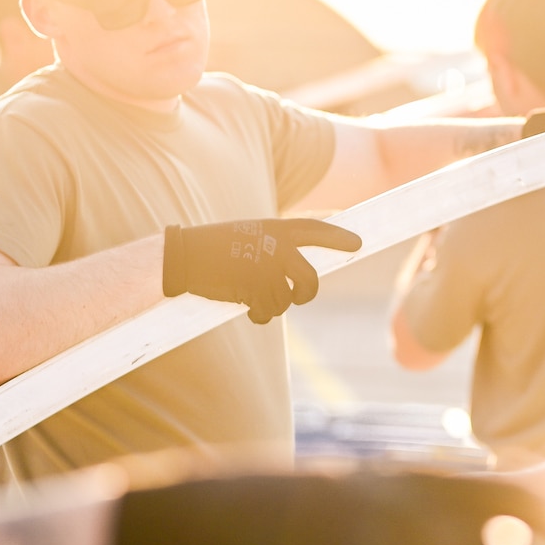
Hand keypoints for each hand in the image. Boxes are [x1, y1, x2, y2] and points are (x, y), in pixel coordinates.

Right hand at [162, 219, 361, 323]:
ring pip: (286, 301)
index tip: (357, 243)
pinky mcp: (257, 287)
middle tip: (298, 297)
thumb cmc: (215, 247)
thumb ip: (275, 246)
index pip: (315, 229)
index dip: (338, 236)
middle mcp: (278, 246)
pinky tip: (245, 306)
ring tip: (249, 294)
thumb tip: (299, 272)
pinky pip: (268, 312)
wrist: (186, 255)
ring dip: (270, 304)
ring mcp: (269, 267)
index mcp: (276, 228)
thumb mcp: (249, 236)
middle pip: (311, 279)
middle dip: (306, 294)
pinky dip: (258, 315)